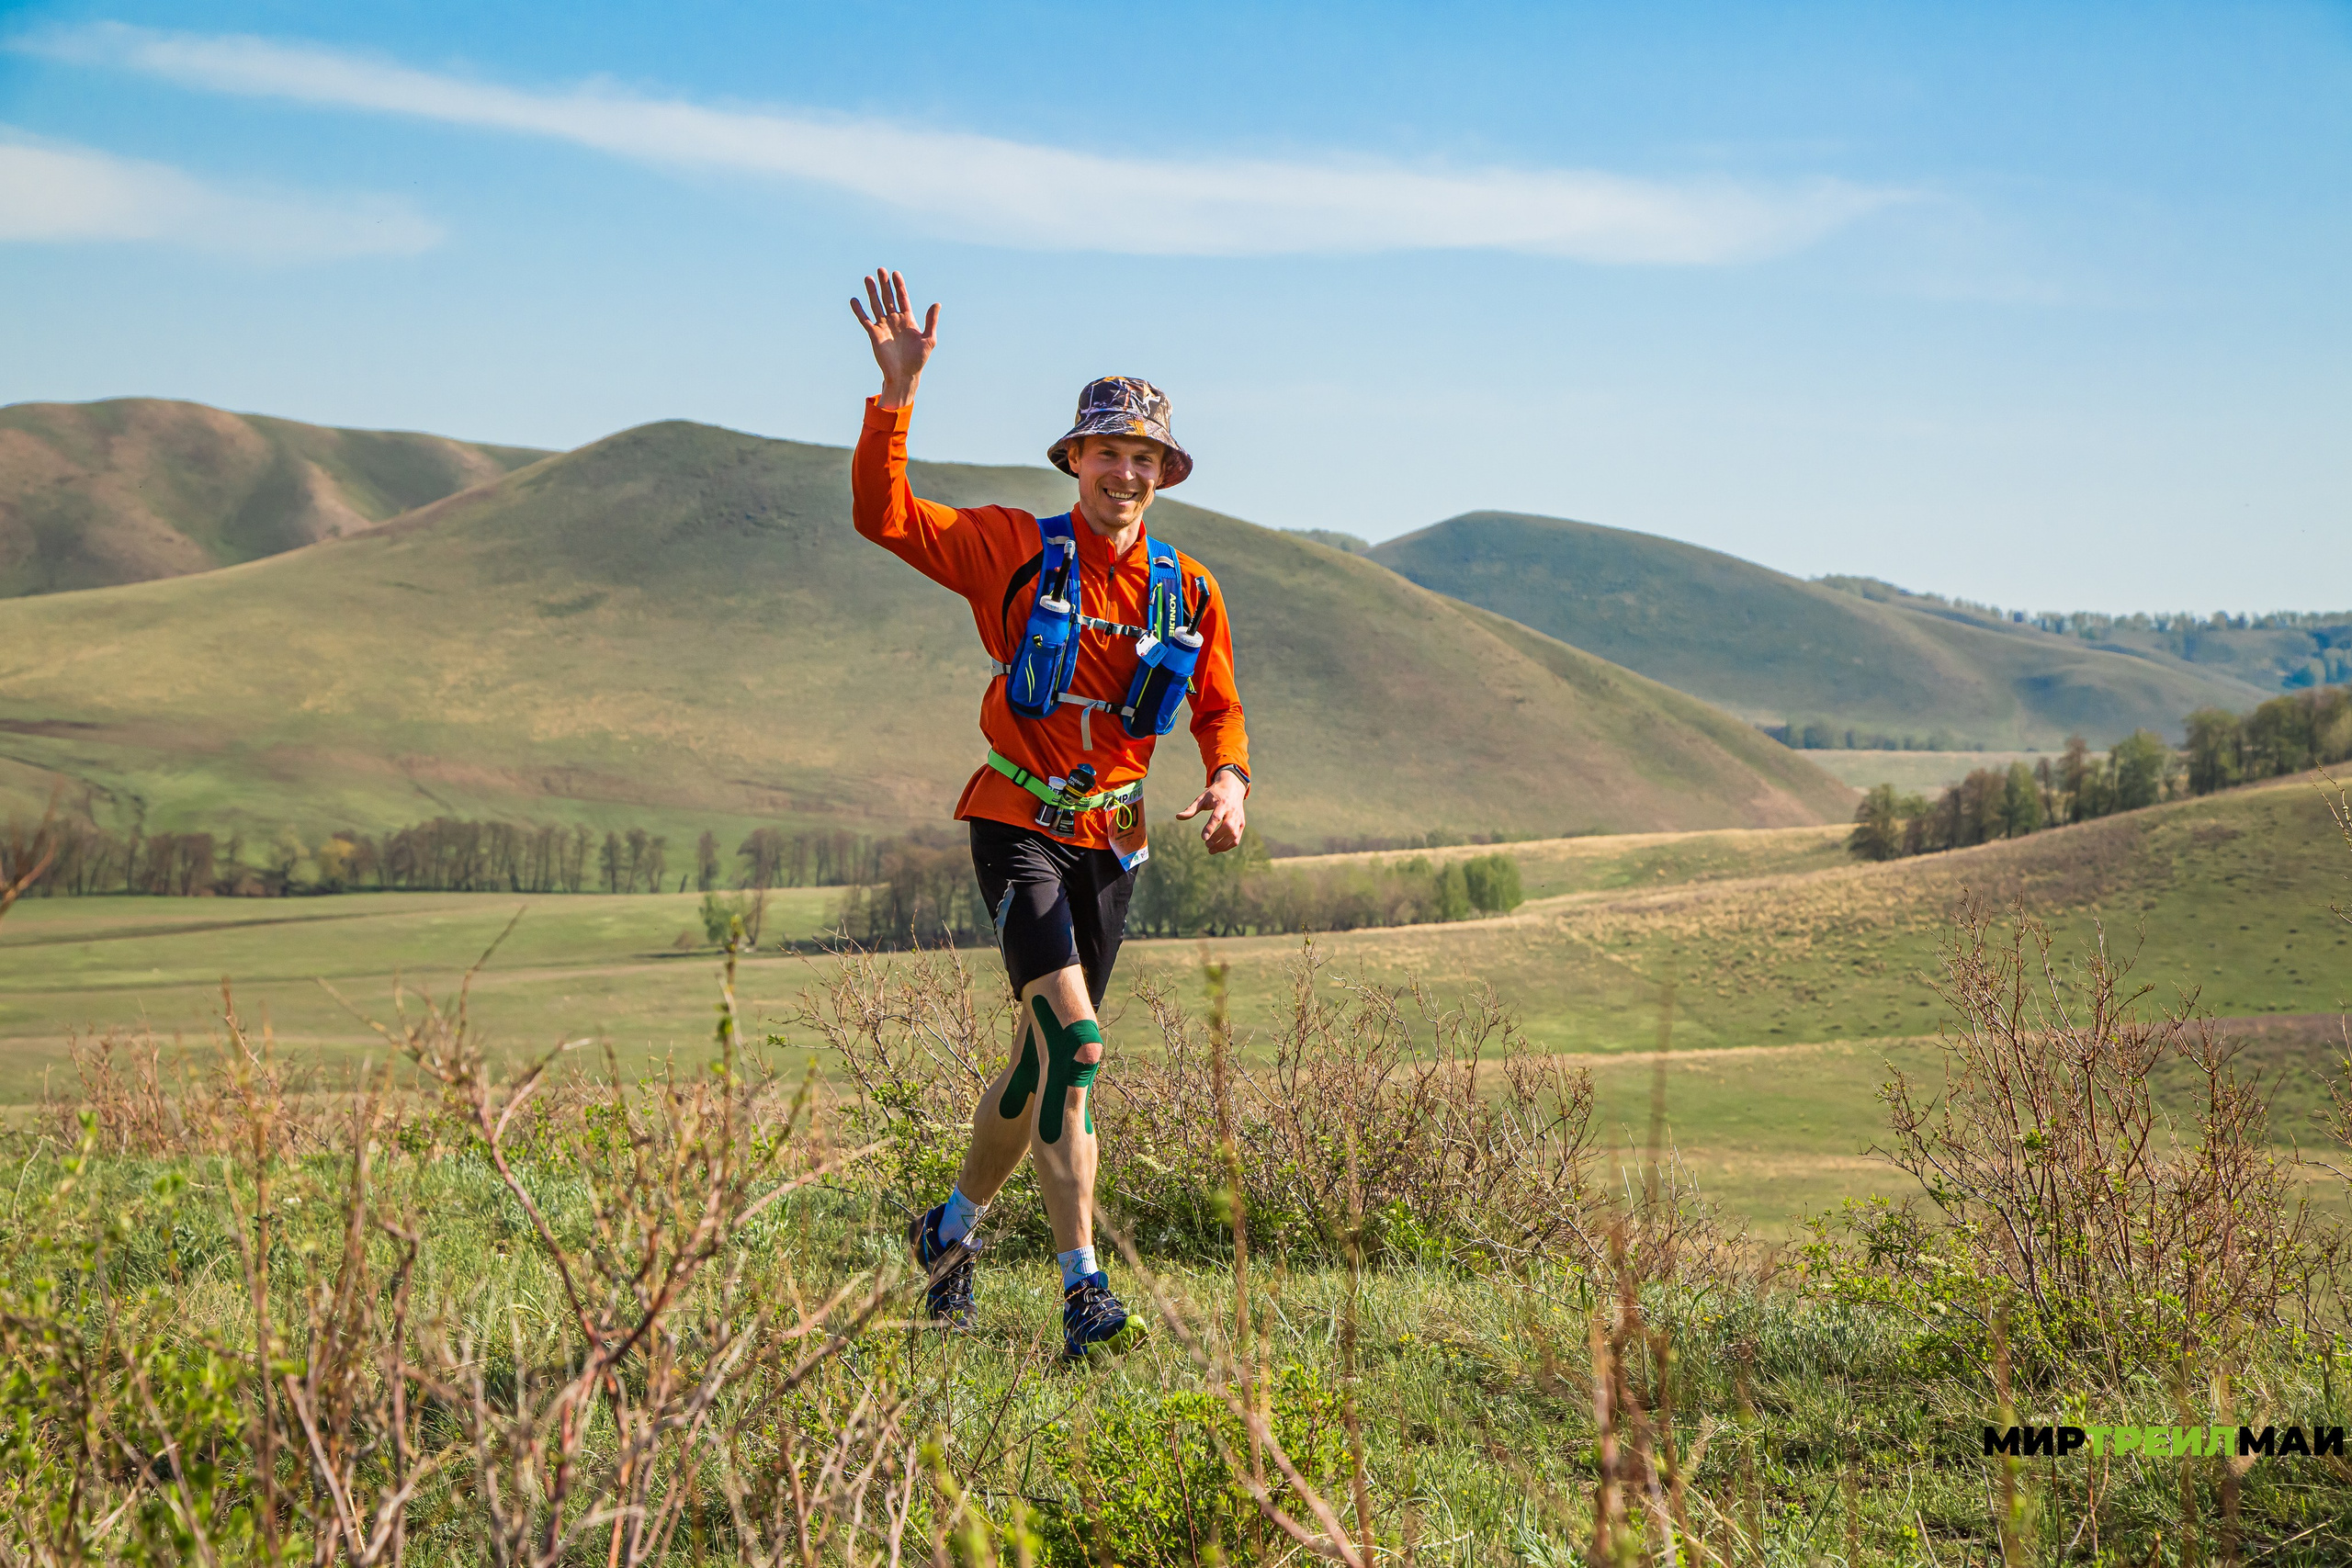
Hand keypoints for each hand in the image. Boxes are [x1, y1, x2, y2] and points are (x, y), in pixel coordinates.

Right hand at [850, 268, 938, 408]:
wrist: (905, 375)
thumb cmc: (918, 360)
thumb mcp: (929, 339)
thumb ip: (931, 321)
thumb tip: (936, 303)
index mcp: (908, 320)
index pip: (902, 298)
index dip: (899, 285)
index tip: (895, 273)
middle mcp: (894, 320)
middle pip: (888, 298)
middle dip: (884, 284)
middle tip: (880, 270)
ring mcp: (883, 326)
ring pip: (876, 305)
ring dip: (872, 292)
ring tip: (867, 278)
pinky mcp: (874, 334)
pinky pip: (865, 320)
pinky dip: (859, 310)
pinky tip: (854, 300)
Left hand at [1175, 769, 1246, 853]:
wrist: (1233, 787)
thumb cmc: (1214, 794)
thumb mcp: (1202, 798)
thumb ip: (1191, 809)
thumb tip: (1177, 817)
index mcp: (1222, 803)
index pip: (1217, 817)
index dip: (1210, 828)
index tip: (1203, 838)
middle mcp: (1232, 811)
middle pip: (1228, 827)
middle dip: (1217, 838)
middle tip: (1206, 845)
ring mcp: (1238, 818)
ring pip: (1234, 834)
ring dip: (1223, 845)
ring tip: (1210, 850)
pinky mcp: (1242, 823)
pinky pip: (1237, 837)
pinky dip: (1229, 845)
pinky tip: (1219, 848)